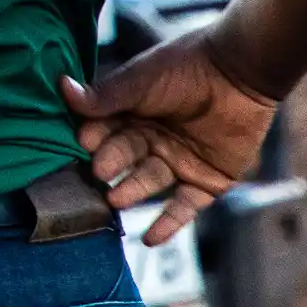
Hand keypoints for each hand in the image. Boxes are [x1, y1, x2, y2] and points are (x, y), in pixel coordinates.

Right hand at [58, 30, 278, 244]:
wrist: (243, 69)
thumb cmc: (188, 66)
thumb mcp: (143, 80)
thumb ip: (106, 94)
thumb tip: (63, 88)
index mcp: (132, 114)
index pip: (104, 131)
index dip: (93, 138)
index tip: (81, 143)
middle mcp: (152, 141)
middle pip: (124, 158)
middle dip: (111, 165)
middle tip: (97, 173)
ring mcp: (178, 163)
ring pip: (149, 182)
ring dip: (132, 191)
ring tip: (116, 199)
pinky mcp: (207, 182)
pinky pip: (184, 208)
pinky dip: (168, 224)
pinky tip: (150, 240)